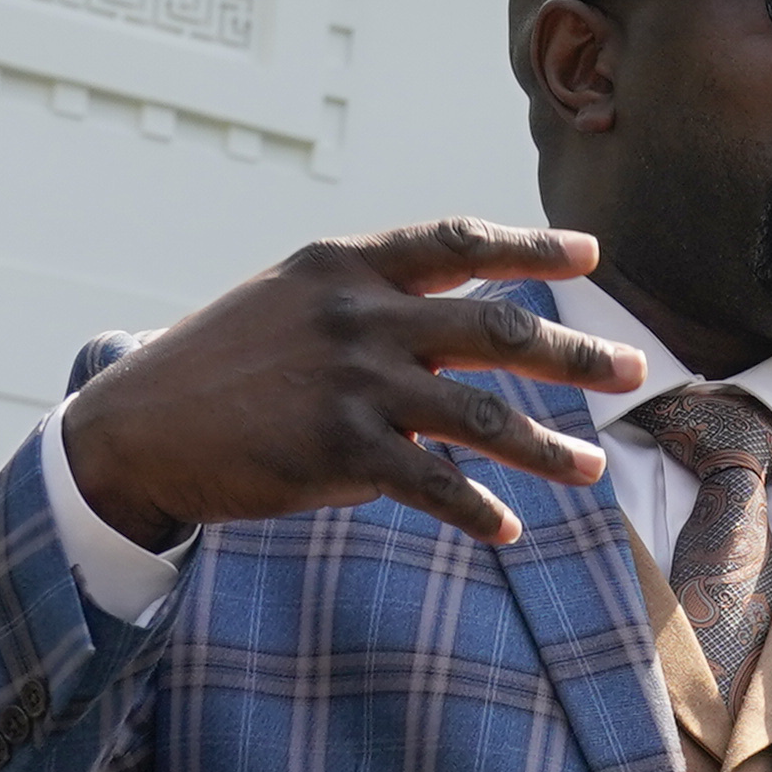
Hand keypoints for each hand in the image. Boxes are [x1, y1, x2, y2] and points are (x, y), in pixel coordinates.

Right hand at [55, 222, 642, 551]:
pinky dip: (478, 511)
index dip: (531, 248)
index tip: (592, 256)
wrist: (137, 427)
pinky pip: (433, 484)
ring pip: (482, 413)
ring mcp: (352, 381)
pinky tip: (509, 529)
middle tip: (634, 368)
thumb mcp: (290, 302)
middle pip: (496, 326)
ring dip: (547, 447)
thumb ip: (370, 301)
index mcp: (347, 263)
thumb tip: (459, 318)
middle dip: (574, 351)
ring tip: (594, 471)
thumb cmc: (220, 366)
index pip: (459, 242)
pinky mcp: (339, 450)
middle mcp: (359, 313)